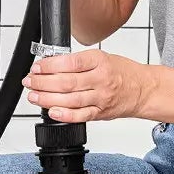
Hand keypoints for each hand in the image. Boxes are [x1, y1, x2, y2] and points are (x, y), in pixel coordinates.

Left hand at [22, 49, 154, 122]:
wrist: (143, 89)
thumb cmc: (121, 72)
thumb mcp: (102, 57)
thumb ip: (78, 62)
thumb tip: (50, 65)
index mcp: (100, 61)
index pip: (70, 63)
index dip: (50, 66)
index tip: (37, 67)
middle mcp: (101, 79)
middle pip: (67, 82)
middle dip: (43, 82)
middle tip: (29, 81)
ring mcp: (101, 98)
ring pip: (70, 100)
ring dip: (48, 99)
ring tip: (34, 96)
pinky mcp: (101, 113)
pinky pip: (80, 116)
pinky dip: (64, 115)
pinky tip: (52, 111)